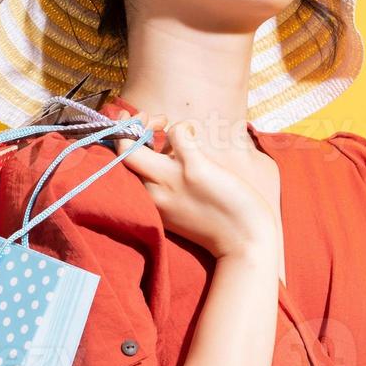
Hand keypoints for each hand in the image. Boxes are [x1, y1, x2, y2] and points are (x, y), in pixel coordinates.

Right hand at [112, 113, 279, 261]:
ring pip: (133, 147)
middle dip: (128, 129)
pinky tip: (194, 134)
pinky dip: (184, 127)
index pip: (120, 169)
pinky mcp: (195, 168)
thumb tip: (164, 156)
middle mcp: (153, 192)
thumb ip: (167, 188)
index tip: (138, 136)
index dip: (123, 144)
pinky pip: (176, 133)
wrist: (245, 243)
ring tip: (165, 124)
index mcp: (149, 203)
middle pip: (120, 154)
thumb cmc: (219, 225)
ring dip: (148, 124)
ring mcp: (171, 180)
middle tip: (150, 123)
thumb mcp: (181, 210)